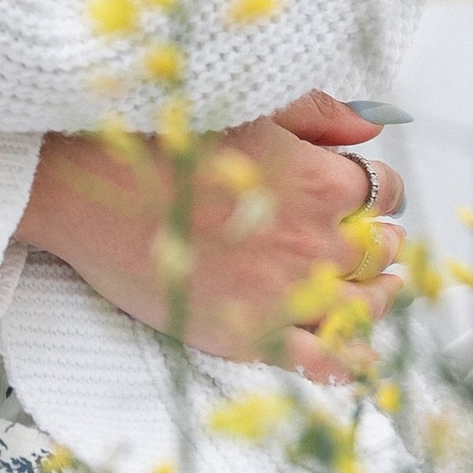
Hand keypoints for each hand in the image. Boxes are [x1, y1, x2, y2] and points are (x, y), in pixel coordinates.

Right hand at [16, 93, 405, 385]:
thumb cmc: (158, 139)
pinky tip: (353, 354)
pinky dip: (347, 361)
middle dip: (384, 244)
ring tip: (380, 293)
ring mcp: (289, 296)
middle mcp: (316, 243)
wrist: (89, 190)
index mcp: (320, 183)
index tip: (368, 195)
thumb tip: (371, 129)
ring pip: (365, 308)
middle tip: (377, 243)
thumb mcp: (248, 109)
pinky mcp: (255, 337)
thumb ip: (317, 116)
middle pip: (381, 251)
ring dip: (381, 298)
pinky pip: (322, 363)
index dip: (379, 191)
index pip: (383, 191)